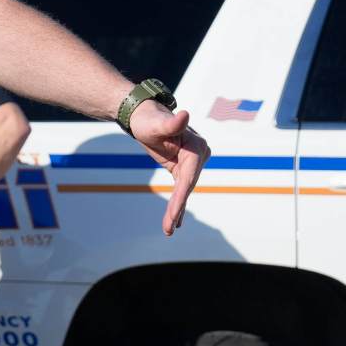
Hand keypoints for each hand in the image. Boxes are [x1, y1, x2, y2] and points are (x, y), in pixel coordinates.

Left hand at [127, 106, 211, 236]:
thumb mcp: (157, 123)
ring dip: (177, 210)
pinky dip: (178, 203)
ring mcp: (193, 161)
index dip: (181, 198)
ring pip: (185, 189)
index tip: (172, 215)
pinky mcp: (184, 166)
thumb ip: (171, 123)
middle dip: (178, 208)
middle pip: (188, 186)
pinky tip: (174, 221)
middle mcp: (199, 155)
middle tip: (168, 230)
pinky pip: (182, 188)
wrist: (146, 117)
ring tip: (169, 230)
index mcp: (195, 147)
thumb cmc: (149, 119)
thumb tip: (184, 115)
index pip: (188, 178)